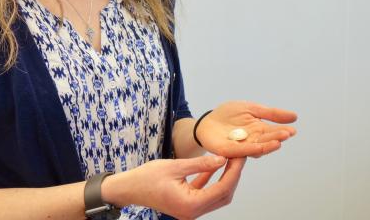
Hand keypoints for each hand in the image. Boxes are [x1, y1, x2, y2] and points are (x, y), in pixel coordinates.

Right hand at [103, 155, 245, 219]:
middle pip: (223, 195)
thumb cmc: (147, 177)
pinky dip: (212, 180)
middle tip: (239, 156)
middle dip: (233, 175)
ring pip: (216, 195)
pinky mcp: (187, 204)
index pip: (222, 189)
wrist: (129, 188)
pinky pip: (205, 193)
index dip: (234, 172)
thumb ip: (201, 164)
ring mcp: (190, 210)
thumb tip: (222, 159)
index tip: (240, 157)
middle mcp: (192, 212)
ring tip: (231, 158)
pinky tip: (216, 165)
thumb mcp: (175, 166)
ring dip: (224, 177)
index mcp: (190, 205)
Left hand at [195, 101, 297, 157]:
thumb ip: (271, 113)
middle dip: (277, 137)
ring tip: (278, 142)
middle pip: (267, 140)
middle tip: (287, 134)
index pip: (273, 131)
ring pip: (257, 148)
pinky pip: (242, 151)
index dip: (282, 131)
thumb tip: (295, 116)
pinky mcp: (229, 150)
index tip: (292, 130)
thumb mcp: (252, 108)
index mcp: (259, 130)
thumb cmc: (229, 114)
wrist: (208, 121)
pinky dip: (252, 150)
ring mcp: (242, 147)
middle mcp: (253, 141)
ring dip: (268, 146)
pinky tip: (260, 147)